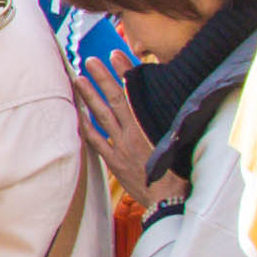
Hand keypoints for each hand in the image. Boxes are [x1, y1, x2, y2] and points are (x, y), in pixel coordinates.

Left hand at [70, 66, 168, 211]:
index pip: (135, 90)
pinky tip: (77, 113)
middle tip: (90, 60)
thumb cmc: (179, 172)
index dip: (125, 71)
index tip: (116, 54)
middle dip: (102, 77)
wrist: (168, 201)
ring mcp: (121, 146)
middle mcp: (133, 132)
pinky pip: (96, 141)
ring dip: (89, 96)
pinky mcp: (114, 162)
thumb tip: (170, 100)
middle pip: (115, 98)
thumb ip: (171, 122)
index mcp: (150, 125)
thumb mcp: (179, 141)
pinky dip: (86, 126)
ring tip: (78, 78)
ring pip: (102, 116)